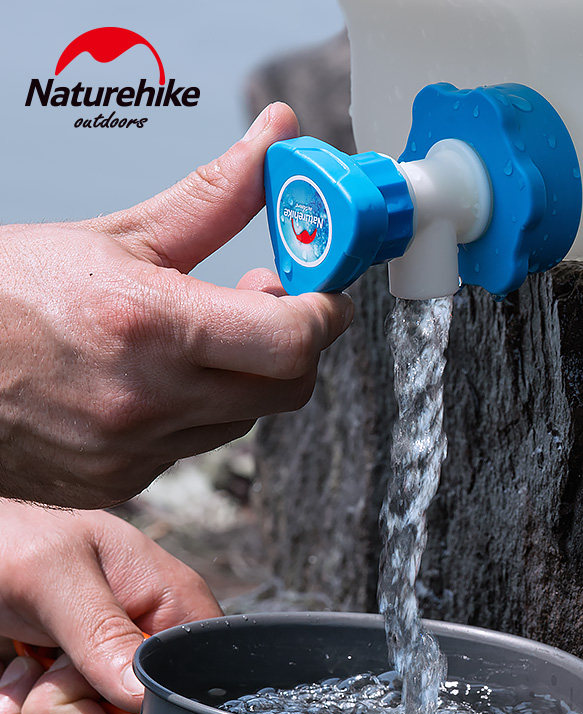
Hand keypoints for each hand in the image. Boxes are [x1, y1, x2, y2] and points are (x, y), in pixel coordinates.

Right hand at [0, 102, 353, 507]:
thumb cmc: (7, 293)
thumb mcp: (119, 235)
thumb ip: (214, 196)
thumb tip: (273, 139)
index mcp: (150, 326)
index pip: (292, 340)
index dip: (325, 315)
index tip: (325, 296)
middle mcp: (145, 399)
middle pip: (286, 388)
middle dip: (296, 346)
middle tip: (272, 309)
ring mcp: (132, 450)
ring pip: (244, 419)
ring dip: (247, 378)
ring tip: (206, 340)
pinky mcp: (119, 480)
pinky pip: (195, 448)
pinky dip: (200, 411)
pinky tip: (165, 379)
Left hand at [0, 499, 221, 713]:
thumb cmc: (16, 537)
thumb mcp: (56, 571)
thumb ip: (102, 628)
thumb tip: (142, 695)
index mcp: (174, 612)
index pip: (189, 693)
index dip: (139, 712)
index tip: (87, 682)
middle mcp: (148, 663)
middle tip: (40, 667)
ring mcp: (108, 697)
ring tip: (20, 668)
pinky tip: (9, 691)